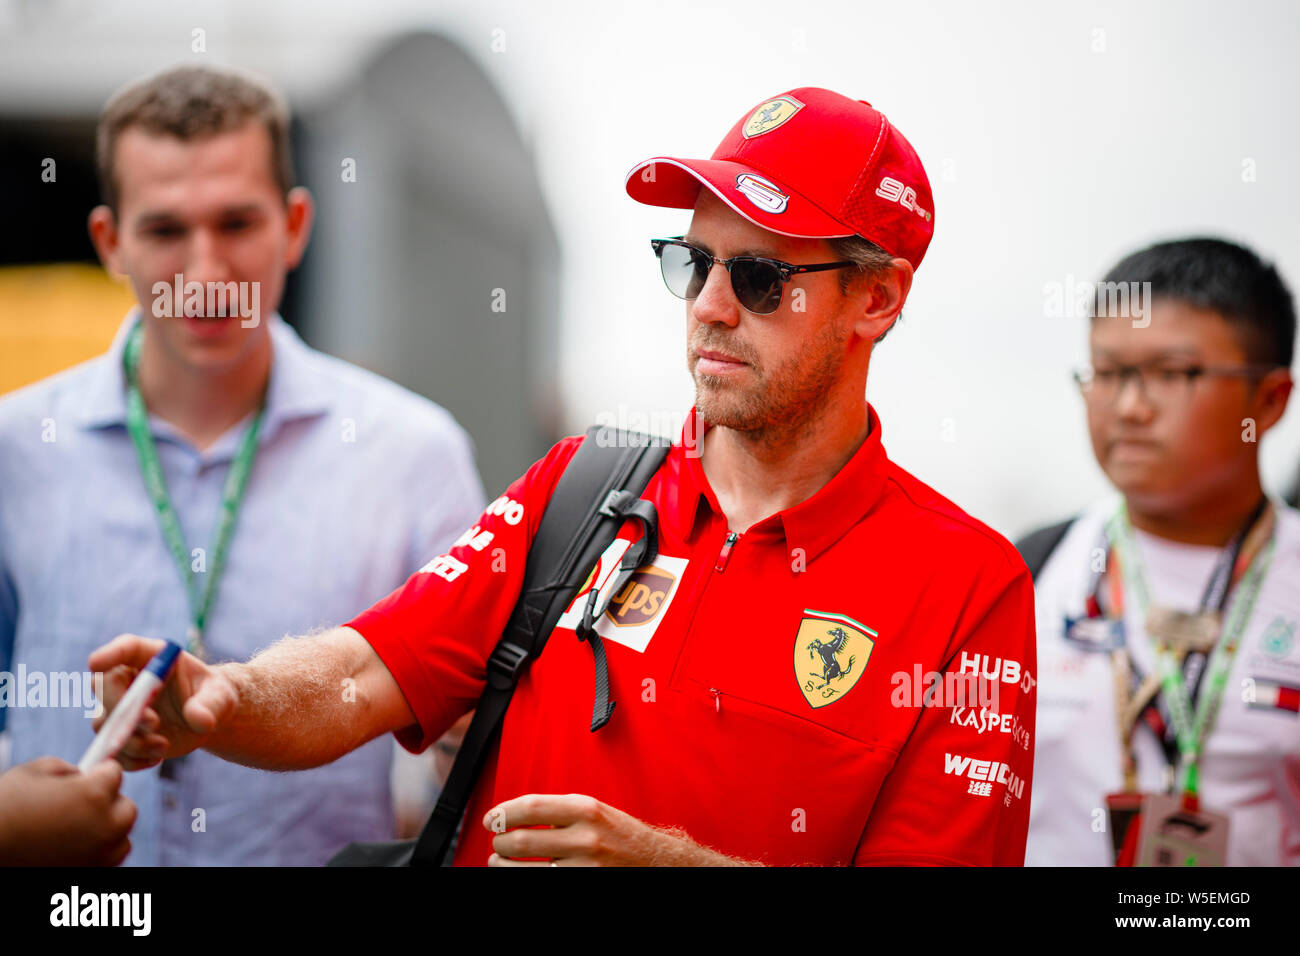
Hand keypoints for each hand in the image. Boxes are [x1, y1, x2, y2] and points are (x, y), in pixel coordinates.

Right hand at [0, 757, 136, 865]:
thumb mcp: (33, 772)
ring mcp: (100, 855)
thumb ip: (67, 768)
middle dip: (109, 802)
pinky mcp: (91, 874)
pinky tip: (76, 845)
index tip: (83, 778)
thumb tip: (82, 775)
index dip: (97, 772)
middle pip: (126, 807)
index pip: (115, 773)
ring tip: (77, 827)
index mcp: (94, 794)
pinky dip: (100, 851)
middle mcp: (105, 826)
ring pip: (122, 836)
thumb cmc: (4, 808)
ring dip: (108, 828)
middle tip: (81, 804)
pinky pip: (110, 859)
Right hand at [89, 633, 238, 769]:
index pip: (127, 648)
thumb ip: (211, 704)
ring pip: (105, 724)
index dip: (109, 653)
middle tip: (154, 724)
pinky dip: (130, 760)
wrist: (208, 717)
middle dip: (124, 709)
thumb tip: (199, 720)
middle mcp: (129, 680)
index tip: (95, 663)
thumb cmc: (213, 695)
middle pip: (103, 687)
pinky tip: (155, 758)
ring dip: (132, 740)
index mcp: (153, 658)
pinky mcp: (120, 734)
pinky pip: (111, 750)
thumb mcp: (220, 696)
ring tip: (163, 746)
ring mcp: (120, 708)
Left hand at [483, 793, 754, 866]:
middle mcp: (586, 838)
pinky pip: (544, 886)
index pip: (530, 807)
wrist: (663, 864)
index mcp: (586, 809)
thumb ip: (561, 812)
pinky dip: (526, 882)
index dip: (502, 813)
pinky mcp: (585, 888)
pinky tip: (523, 877)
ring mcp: (586, 868)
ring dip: (505, 869)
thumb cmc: (626, 838)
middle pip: (521, 842)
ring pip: (526, 872)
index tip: (491, 820)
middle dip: (500, 846)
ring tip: (502, 865)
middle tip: (497, 847)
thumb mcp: (597, 813)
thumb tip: (514, 817)